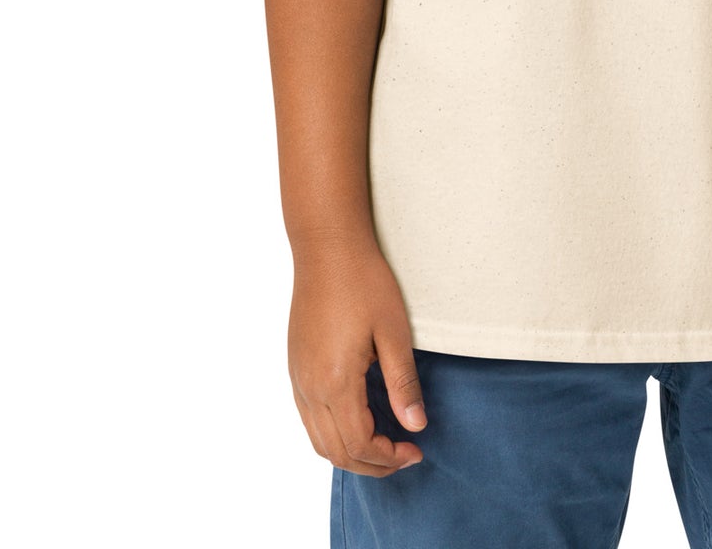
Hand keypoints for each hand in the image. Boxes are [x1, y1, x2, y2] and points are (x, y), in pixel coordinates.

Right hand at [288, 235, 427, 476]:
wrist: (327, 247)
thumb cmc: (364, 282)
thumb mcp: (394, 331)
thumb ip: (402, 383)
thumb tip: (416, 427)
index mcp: (335, 381)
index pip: (360, 444)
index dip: (389, 457)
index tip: (416, 451)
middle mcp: (309, 387)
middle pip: (336, 452)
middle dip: (371, 464)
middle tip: (404, 456)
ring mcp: (298, 378)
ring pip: (318, 440)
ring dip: (350, 453)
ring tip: (384, 446)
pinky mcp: (295, 366)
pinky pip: (309, 418)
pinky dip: (333, 434)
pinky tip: (359, 421)